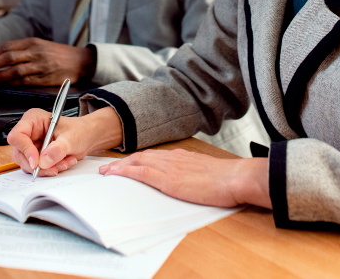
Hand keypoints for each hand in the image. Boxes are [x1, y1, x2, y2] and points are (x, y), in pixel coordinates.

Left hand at [0, 38, 93, 85]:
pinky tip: (2, 85)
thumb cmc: (58, 54)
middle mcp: (35, 52)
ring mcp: (39, 65)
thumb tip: (1, 56)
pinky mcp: (43, 78)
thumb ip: (23, 49)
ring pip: (14, 71)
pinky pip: (24, 81)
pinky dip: (11, 83)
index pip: (7, 46)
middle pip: (8, 57)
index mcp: (32, 42)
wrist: (79, 61)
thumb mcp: (40, 45)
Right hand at [8, 106, 123, 175]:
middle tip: (54, 168)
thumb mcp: (71, 138)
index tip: (37, 162)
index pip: (17, 136)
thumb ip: (58, 148)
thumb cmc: (80, 130)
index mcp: (33, 120)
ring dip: (46, 168)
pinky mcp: (37, 155)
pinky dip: (50, 169)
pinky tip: (63, 163)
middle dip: (38, 164)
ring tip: (64, 162)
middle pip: (20, 153)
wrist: (87, 137)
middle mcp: (29, 132)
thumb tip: (44, 160)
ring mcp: (32, 144)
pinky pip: (37, 168)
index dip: (25, 150)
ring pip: (28, 163)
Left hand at [98, 150, 270, 208]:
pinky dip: (124, 172)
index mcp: (181, 157)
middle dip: (123, 162)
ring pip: (136, 162)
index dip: (137, 159)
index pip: (153, 156)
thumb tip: (189, 182)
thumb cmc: (226, 179)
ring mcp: (168, 167)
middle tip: (108, 167)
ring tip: (105, 171)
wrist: (234, 177)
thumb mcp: (205, 173)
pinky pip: (140, 173)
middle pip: (140, 157)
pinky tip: (113, 174)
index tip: (126, 163)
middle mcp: (172, 158)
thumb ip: (193, 175)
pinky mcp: (168, 179)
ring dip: (118, 166)